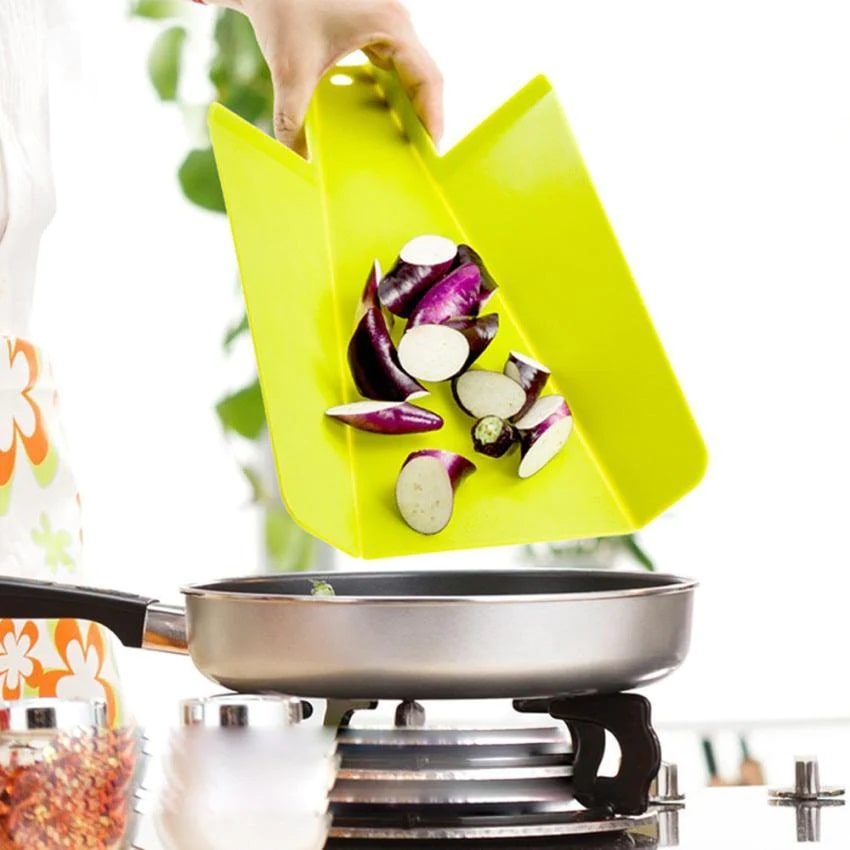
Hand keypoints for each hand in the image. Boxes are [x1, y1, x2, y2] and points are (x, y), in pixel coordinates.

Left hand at [212, 0, 442, 156]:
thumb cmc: (282, 6)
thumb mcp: (289, 69)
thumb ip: (293, 118)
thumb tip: (297, 159)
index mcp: (390, 26)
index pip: (428, 79)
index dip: (433, 119)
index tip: (430, 151)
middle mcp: (395, 23)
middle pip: (422, 80)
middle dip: (421, 119)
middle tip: (417, 156)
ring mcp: (385, 25)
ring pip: (409, 74)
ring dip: (406, 108)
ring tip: (401, 143)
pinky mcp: (370, 29)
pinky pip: (390, 67)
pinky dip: (388, 94)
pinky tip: (375, 118)